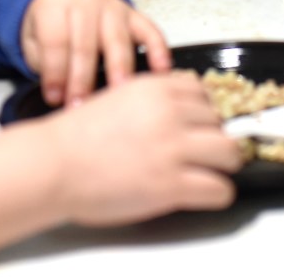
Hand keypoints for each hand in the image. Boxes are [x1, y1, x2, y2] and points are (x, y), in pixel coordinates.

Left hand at [21, 0, 171, 106]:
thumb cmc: (52, 21)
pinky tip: (161, 70)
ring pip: (116, 40)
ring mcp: (113, 9)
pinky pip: (150, 31)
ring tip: (118, 94)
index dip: (54, 71)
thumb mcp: (33, 35)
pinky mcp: (134, 16)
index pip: (56, 40)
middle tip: (80, 106)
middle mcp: (86, 4)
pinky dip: (158, 50)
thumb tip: (56, 91)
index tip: (55, 97)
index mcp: (56, 7)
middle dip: (82, 79)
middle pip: (85, 44)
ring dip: (118, 69)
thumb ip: (42, 59)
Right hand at [42, 72, 240, 224]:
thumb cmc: (76, 138)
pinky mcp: (172, 184)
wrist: (53, 165)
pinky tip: (206, 194)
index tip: (195, 126)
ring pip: (229, 152)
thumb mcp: (118, 98)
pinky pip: (220, 189)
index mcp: (156, 88)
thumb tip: (180, 113)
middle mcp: (170, 113)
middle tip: (201, 153)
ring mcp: (174, 148)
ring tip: (211, 173)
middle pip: (219, 121)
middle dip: (212, 137)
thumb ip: (152, 101)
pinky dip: (218, 193)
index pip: (202, 92)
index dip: (200, 112)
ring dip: (223, 164)